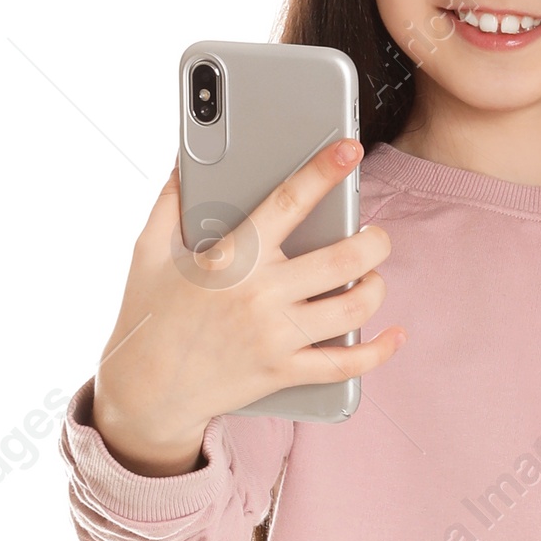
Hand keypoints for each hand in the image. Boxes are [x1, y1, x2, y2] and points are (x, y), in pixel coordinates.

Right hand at [90, 140, 404, 474]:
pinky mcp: (284, 372)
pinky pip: (345, 365)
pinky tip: (394, 335)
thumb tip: (184, 158)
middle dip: (374, 241)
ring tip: (373, 277)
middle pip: (344, 259)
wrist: (146, 391)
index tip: (348, 150)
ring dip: (377, 288)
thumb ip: (170, 201)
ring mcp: (276, 337)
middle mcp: (261, 296)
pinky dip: (378, 351)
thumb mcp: (148, 251)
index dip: (324, 171)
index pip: (288, 202)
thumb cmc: (148, 316)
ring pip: (353, 308)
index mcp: (233, 258)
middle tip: (376, 236)